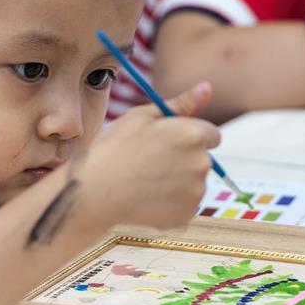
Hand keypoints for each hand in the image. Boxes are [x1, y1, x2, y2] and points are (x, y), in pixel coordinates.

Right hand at [77, 82, 219, 229]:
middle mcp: (202, 163)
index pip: (212, 135)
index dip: (189, 137)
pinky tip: (145, 198)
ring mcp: (195, 193)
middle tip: (149, 162)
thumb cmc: (114, 148)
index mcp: (194, 134)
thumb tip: (207, 88)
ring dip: (177, 182)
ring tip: (144, 181)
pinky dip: (170, 204)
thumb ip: (181, 104)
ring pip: (193, 184)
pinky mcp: (185, 216)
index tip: (167, 143)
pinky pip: (183, 205)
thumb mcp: (143, 116)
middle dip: (184, 159)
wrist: (93, 191)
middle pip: (202, 160)